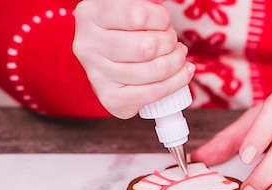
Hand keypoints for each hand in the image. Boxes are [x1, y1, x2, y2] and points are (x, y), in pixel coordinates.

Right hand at [73, 0, 194, 117]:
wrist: (104, 55)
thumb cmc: (121, 28)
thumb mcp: (127, 7)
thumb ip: (144, 10)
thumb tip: (166, 24)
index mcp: (90, 14)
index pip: (136, 16)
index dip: (161, 19)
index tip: (164, 21)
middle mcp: (88, 46)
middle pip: (147, 47)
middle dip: (170, 42)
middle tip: (171, 40)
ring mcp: (98, 75)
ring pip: (154, 71)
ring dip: (177, 62)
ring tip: (178, 55)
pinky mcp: (111, 98)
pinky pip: (153, 94)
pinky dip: (176, 83)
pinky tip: (182, 73)